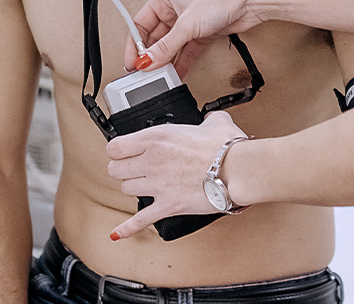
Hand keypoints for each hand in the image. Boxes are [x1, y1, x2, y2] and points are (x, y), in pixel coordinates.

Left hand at [104, 112, 247, 238]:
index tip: (125, 150)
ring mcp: (158, 185)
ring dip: (133, 187)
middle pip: (115, 170)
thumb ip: (209, 120)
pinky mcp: (168, 205)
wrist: (238, 170)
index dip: (119, 149)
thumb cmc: (227, 148)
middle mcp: (151, 161)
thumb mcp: (216, 122)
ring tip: (143, 184)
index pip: (115, 146)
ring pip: (126, 190)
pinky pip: (140, 220)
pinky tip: (118, 232)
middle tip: (133, 167)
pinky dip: (128, 227)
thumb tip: (213, 122)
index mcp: (156, 138)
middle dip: (122, 168)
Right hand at [124, 0, 267, 72]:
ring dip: (166, 62)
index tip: (132, 64)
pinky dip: (182, 63)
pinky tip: (177, 75)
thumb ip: (166, 47)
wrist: (251, 0)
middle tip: (145, 74)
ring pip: (171, 47)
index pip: (139, 25)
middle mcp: (174, 9)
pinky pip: (186, 52)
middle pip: (155, 38)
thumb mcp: (186, 24)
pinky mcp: (202, 34)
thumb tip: (147, 60)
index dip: (134, 46)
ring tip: (160, 77)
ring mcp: (189, 23)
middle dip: (151, 56)